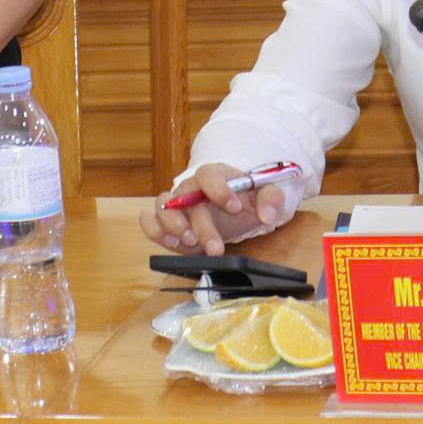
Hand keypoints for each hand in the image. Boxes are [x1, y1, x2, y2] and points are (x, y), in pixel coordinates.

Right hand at [138, 162, 290, 254]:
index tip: (235, 208)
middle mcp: (191, 187)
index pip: (209, 175)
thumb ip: (272, 200)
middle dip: (201, 226)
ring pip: (163, 206)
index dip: (219, 190)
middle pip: (186, 199)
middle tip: (216, 248)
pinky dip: (154, 230)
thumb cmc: (248, 199)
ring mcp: (177, 204)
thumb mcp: (267, 197)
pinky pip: (150, 221)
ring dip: (173, 225)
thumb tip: (267, 215)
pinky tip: (170, 243)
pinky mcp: (167, 223)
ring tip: (190, 242)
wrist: (237, 211)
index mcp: (215, 176)